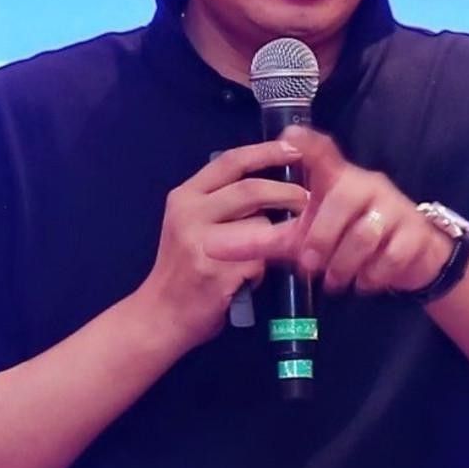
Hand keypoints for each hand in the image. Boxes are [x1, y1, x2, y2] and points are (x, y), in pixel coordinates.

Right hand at [134, 139, 310, 347]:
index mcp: (185, 197)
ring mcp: (203, 243)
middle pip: (251, 190)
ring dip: (274, 237)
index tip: (295, 152)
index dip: (266, 152)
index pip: (231, 162)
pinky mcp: (218, 272)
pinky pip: (260, 261)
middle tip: (308, 200)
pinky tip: (250, 279)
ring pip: (260, 225)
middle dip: (288, 193)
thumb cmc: (182, 269)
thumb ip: (219, 202)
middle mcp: (189, 214)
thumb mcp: (189, 224)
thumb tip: (270, 184)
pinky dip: (263, 270)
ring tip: (271, 249)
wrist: (160, 315)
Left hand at [281, 128, 455, 293]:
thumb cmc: (348, 240)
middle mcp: (366, 185)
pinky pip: (389, 257)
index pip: (324, 154)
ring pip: (364, 234)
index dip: (308, 144)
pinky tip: (364, 281)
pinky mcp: (413, 233)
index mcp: (337, 180)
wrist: (409, 258)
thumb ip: (265, 240)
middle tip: (309, 266)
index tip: (290, 134)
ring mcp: (393, 207)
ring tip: (335, 279)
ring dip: (344, 265)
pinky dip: (371, 276)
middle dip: (320, 239)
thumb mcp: (306, 238)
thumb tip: (214, 245)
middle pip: (341, 202)